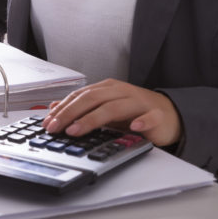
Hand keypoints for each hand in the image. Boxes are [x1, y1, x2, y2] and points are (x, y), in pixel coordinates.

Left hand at [42, 79, 182, 147]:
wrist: (169, 114)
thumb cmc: (135, 112)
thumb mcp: (105, 109)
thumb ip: (82, 109)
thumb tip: (54, 108)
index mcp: (108, 89)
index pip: (81, 96)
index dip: (63, 108)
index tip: (48, 122)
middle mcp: (121, 92)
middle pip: (93, 99)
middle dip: (71, 113)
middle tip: (56, 128)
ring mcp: (139, 102)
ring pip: (115, 107)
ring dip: (94, 119)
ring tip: (77, 130)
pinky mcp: (157, 115)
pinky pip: (149, 117)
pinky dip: (141, 122)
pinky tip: (133, 127)